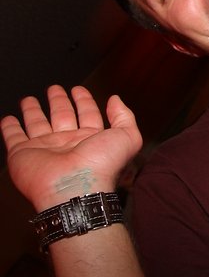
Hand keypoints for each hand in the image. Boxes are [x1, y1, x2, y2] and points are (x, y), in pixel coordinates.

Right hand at [1, 85, 142, 211]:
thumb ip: (124, 116)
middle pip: (61, 116)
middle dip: (58, 101)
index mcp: (91, 138)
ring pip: (37, 124)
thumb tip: (115, 99)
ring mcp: (44, 149)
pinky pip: (14, 138)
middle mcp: (67, 143)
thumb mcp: (127, 136)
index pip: (87, 114)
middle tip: (54, 88)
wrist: (74, 188)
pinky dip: (9, 128)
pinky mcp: (23, 154)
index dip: (84, 100)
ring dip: (32, 111)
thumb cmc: (102, 164)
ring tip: (28, 99)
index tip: (78, 89)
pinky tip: (8, 119)